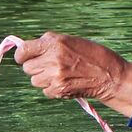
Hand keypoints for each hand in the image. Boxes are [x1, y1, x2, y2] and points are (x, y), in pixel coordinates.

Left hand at [13, 32, 131, 116]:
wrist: (109, 75)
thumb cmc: (91, 55)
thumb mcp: (69, 41)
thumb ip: (48, 45)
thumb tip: (27, 50)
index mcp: (54, 42)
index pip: (23, 50)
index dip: (22, 55)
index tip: (24, 58)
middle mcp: (52, 58)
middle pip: (27, 68)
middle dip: (35, 68)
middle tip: (48, 66)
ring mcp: (55, 75)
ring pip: (35, 81)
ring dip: (43, 79)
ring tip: (59, 74)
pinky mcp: (59, 89)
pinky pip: (45, 91)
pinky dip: (52, 89)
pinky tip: (65, 83)